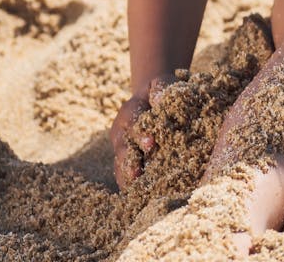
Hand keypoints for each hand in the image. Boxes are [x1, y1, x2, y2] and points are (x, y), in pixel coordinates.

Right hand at [109, 75, 173, 189]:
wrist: (152, 100)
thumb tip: (161, 98)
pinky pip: (126, 177)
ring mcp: (123, 151)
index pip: (133, 124)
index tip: (151, 144)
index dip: (140, 134)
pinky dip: (132, 187)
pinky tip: (141, 200)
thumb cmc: (160, 92)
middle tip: (137, 174)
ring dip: (128, 179)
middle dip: (129, 163)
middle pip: (123, 151)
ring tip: (137, 193)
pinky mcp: (128, 163)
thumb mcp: (161, 83)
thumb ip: (161, 88)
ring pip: (121, 167)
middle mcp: (122, 134)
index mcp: (129, 113)